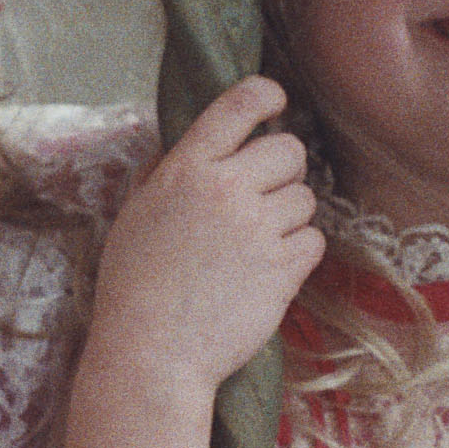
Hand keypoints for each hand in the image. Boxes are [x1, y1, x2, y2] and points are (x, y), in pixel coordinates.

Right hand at [88, 77, 321, 399]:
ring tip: (253, 248)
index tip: (276, 101)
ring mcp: (258, 229)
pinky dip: (298, 254)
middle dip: (283, 170)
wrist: (152, 353)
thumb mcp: (137, 215)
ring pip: (305, 199)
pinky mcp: (284, 268)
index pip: (236, 106)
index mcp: (185, 171)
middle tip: (263, 197)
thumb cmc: (134, 288)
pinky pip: (314, 240)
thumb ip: (169, 175)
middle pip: (289, 150)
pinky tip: (267, 272)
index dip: (265, 94)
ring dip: (288, 218)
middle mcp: (225, 190)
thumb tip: (197, 148)